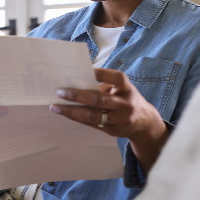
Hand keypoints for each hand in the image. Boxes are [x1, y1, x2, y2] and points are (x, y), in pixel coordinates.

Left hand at [49, 68, 168, 171]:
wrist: (144, 123)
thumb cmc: (125, 99)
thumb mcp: (122, 89)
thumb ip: (104, 84)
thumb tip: (76, 79)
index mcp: (127, 88)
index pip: (115, 78)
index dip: (100, 73)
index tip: (83, 69)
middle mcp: (125, 104)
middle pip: (99, 99)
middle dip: (77, 95)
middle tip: (60, 91)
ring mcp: (119, 119)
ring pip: (92, 115)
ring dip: (71, 111)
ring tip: (55, 106)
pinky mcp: (112, 131)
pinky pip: (91, 124)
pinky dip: (76, 118)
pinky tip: (64, 113)